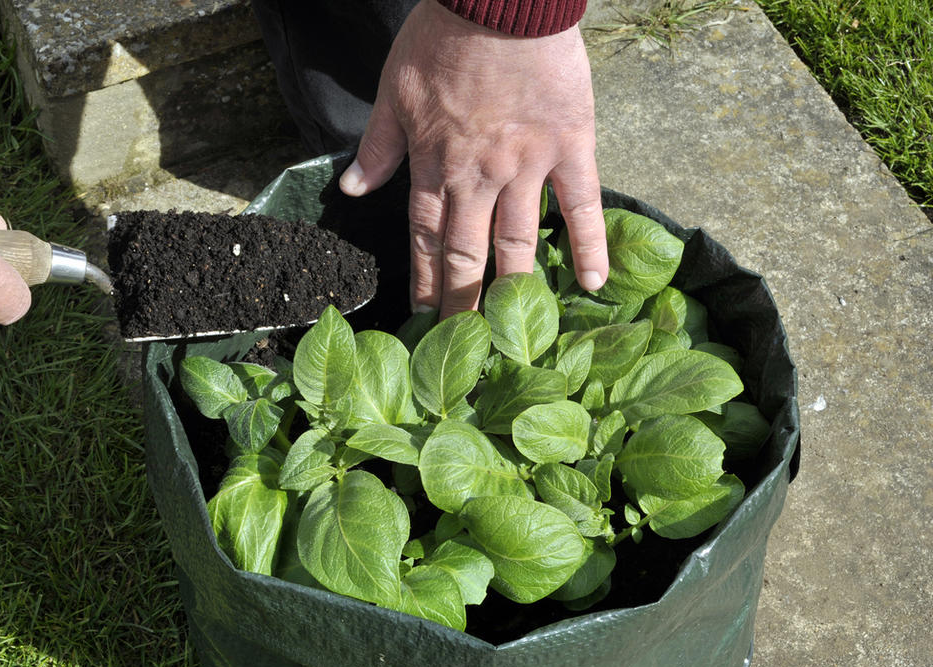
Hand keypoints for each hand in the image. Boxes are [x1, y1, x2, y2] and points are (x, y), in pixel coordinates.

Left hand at [339, 0, 607, 317]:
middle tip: (465, 346)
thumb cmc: (442, 37)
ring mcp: (527, 165)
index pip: (425, 240)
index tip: (423, 318)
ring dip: (515, 289)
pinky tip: (593, 285)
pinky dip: (588, 245)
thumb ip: (378, 146)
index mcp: (434, 165)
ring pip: (518, 240)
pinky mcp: (570, 146)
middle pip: (468, 253)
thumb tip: (354, 191)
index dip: (424, 282)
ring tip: (515, 332)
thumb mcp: (394, 90)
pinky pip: (581, 204)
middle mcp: (478, 176)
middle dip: (463, 302)